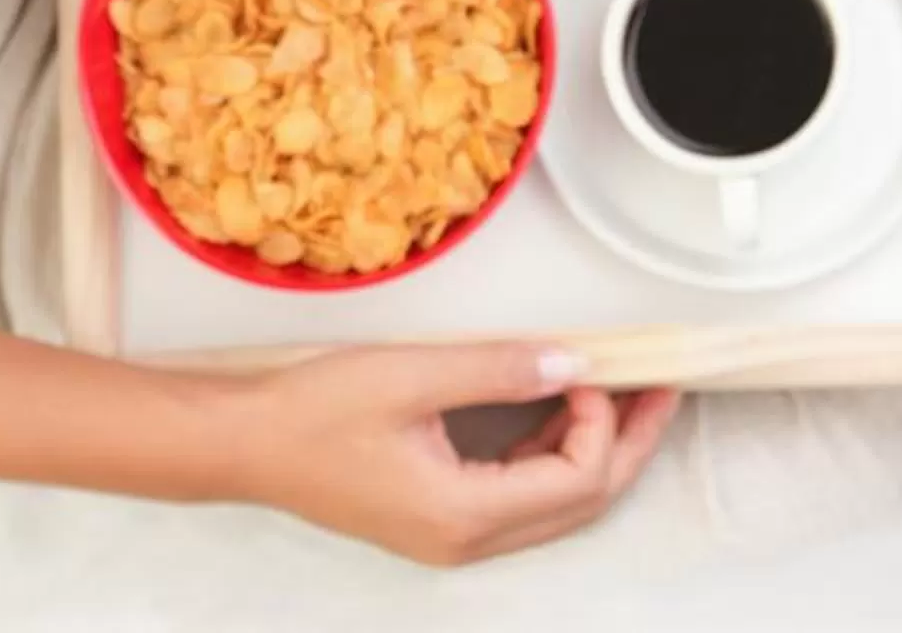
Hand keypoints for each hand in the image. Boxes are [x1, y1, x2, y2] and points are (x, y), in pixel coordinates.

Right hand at [219, 342, 681, 565]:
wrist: (245, 443)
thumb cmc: (315, 411)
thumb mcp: (410, 376)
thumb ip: (496, 371)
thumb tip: (570, 362)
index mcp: (465, 513)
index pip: (575, 480)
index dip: (602, 422)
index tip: (596, 365)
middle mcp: (467, 539)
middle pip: (579, 504)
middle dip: (623, 444)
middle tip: (656, 390)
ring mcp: (451, 536)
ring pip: (552, 505)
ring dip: (587, 449)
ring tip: (610, 391)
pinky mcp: (436, 520)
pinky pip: (518, 498)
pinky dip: (546, 455)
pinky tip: (551, 411)